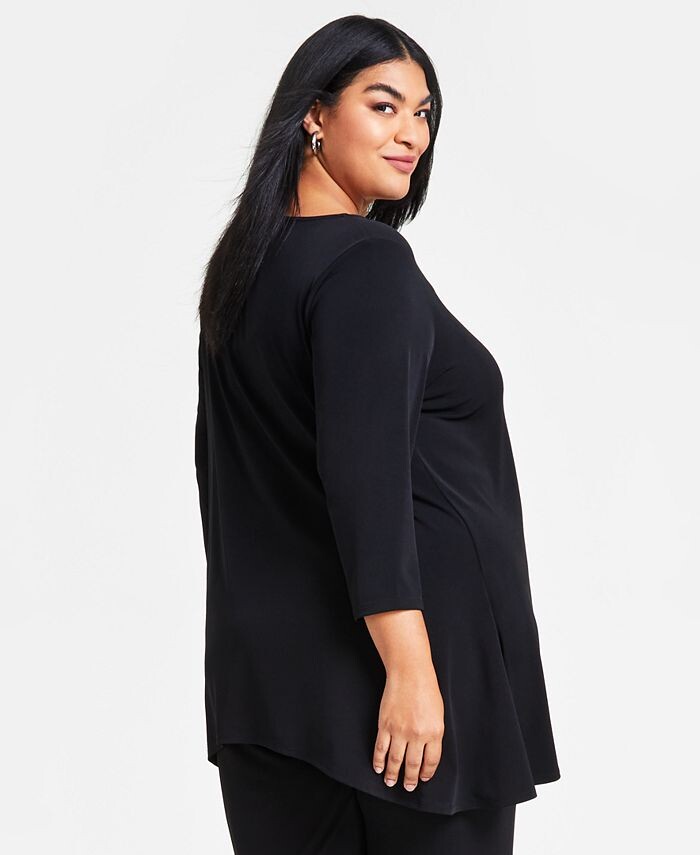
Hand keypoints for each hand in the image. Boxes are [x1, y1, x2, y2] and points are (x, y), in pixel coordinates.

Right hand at [372, 667, 443, 791]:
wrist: (410, 673)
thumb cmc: (426, 690)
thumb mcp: (438, 714)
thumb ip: (434, 734)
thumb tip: (427, 752)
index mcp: (435, 732)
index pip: (431, 761)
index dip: (426, 773)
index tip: (422, 779)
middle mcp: (418, 735)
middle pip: (413, 764)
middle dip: (409, 779)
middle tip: (407, 787)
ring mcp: (400, 731)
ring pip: (395, 760)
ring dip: (392, 774)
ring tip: (390, 782)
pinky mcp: (385, 725)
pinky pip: (381, 748)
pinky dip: (378, 760)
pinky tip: (378, 767)